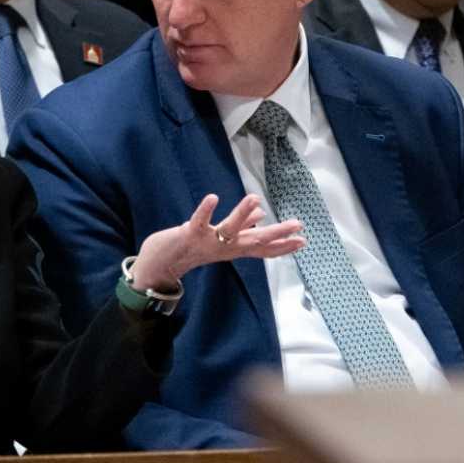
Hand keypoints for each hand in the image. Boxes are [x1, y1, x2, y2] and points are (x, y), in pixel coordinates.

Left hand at [128, 194, 303, 292]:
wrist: (159, 265)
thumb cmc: (191, 248)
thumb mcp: (220, 239)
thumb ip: (241, 228)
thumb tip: (260, 215)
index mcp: (232, 248)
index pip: (261, 249)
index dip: (282, 245)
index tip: (303, 241)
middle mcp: (224, 247)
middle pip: (254, 241)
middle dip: (277, 234)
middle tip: (298, 225)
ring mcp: (208, 242)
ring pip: (229, 229)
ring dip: (242, 214)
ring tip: (255, 198)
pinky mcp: (189, 235)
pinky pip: (199, 221)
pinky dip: (206, 210)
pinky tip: (214, 198)